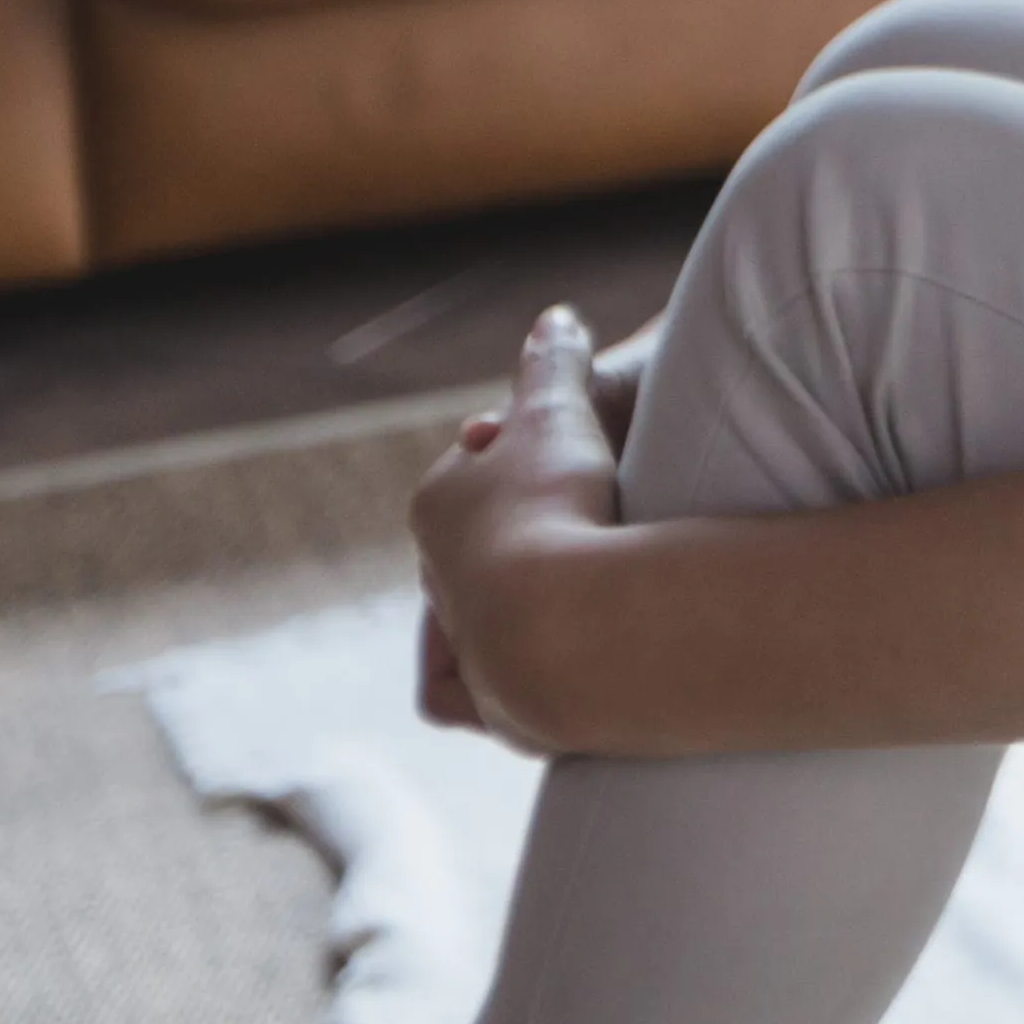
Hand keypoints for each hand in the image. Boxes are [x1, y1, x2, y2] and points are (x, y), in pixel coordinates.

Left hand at [413, 308, 621, 753]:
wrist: (558, 624)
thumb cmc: (553, 506)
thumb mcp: (560, 410)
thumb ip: (556, 360)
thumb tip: (556, 315)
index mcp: (438, 502)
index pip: (476, 470)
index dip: (527, 456)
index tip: (575, 454)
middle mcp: (437, 576)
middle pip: (474, 546)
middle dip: (517, 533)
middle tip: (586, 521)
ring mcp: (460, 644)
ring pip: (472, 619)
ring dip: (506, 608)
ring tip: (575, 596)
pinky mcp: (484, 708)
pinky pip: (470, 693)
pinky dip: (491, 681)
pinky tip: (526, 668)